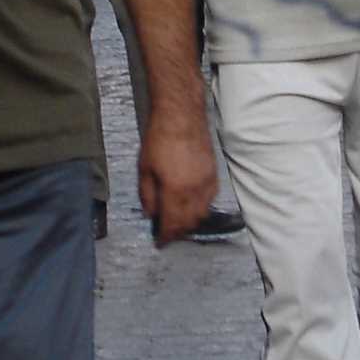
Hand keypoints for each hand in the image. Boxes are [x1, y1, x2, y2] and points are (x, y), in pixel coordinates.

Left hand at [137, 106, 217, 246]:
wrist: (181, 115)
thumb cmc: (158, 139)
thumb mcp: (145, 169)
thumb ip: (147, 196)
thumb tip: (150, 215)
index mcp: (176, 191)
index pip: (173, 224)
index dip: (166, 237)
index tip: (160, 243)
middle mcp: (195, 191)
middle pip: (190, 222)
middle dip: (179, 232)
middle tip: (168, 235)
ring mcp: (207, 182)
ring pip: (203, 213)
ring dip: (191, 222)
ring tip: (179, 223)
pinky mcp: (214, 173)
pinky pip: (210, 199)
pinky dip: (201, 208)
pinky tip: (192, 206)